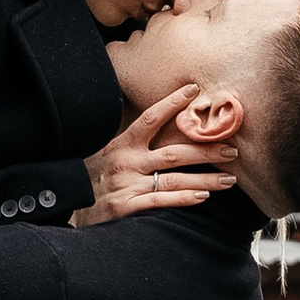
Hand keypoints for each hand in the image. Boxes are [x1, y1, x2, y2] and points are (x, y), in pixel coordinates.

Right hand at [72, 86, 237, 227]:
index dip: (172, 103)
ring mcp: (126, 184)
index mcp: (121, 144)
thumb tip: (158, 123)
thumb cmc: (94, 180)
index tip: (194, 91)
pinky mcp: (126, 207)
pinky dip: (183, 198)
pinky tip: (202, 197)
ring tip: (229, 178)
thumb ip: (132, 142)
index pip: (150, 118)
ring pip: (173, 178)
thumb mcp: (107, 154)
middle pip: (173, 152)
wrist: (68, 208)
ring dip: (205, 178)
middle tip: (231, 149)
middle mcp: (125, 162)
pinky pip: (160, 201)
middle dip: (206, 151)